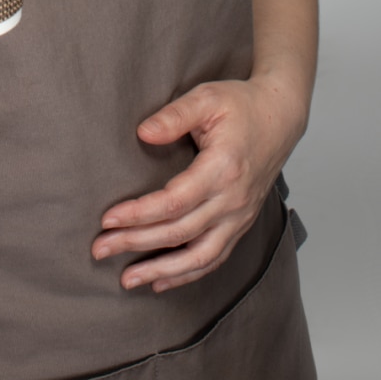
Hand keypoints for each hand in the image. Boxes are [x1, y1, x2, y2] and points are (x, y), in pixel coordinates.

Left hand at [91, 76, 305, 291]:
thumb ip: (173, 116)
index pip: (174, 202)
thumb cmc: (242, 105)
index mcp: (222, 168)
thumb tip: (142, 133)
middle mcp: (233, 200)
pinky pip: (214, 258)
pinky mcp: (241, 223)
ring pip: (199, 257)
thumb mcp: (206, 98)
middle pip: (179, 233)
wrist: (280, 117)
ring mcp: (239, 216)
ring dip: (161, 272)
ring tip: (127, 280)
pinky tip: (161, 281)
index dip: (138, 214)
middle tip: (100, 248)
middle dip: (136, 243)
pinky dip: (187, 274)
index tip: (107, 219)